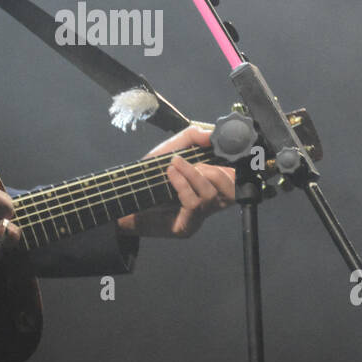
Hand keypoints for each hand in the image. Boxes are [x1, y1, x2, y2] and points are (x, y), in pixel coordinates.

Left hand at [116, 125, 235, 238]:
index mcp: (211, 186)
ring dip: (193, 174)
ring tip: (176, 166)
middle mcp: (209, 203)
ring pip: (211, 196)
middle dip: (217, 172)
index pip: (237, 180)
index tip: (222, 151)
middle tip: (197, 163)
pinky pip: (194, 205)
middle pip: (232, 191)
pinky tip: (170, 174)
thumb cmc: (148, 177)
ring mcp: (198, 218)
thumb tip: (211, 134)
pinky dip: (182, 184)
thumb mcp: (170, 150)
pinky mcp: (186, 227)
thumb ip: (190, 138)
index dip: (235, 167)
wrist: (124, 200)